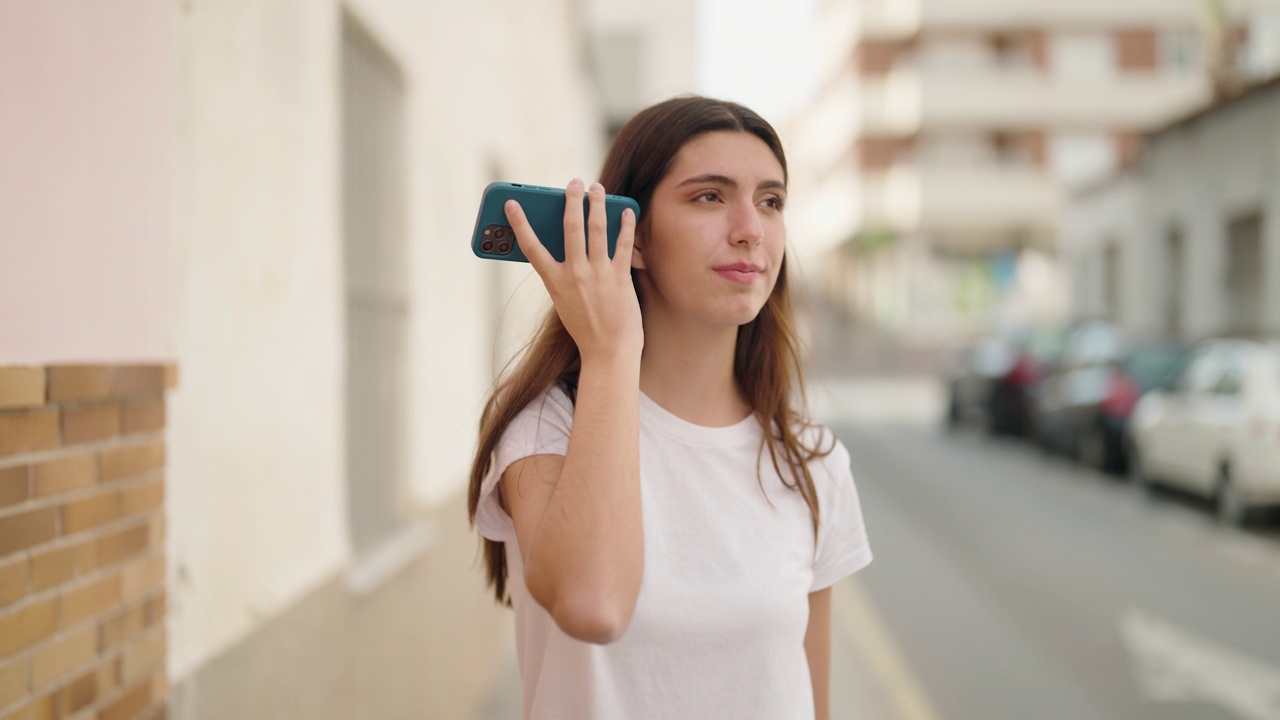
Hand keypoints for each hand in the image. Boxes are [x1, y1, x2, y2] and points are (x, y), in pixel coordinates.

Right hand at [505, 179, 642, 360]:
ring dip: (597, 204)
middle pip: (570, 227)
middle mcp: (574, 274)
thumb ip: (563, 272)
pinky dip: (624, 224)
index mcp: (554, 281)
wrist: (609, 351)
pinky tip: (625, 211)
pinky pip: (622, 243)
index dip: (519, 223)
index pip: (530, 247)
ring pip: (596, 229)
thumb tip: (569, 238)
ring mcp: (598, 274)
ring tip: (598, 188)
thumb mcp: (564, 300)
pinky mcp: (619, 277)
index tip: (512, 202)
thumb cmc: (585, 325)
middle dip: (570, 200)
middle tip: (573, 182)